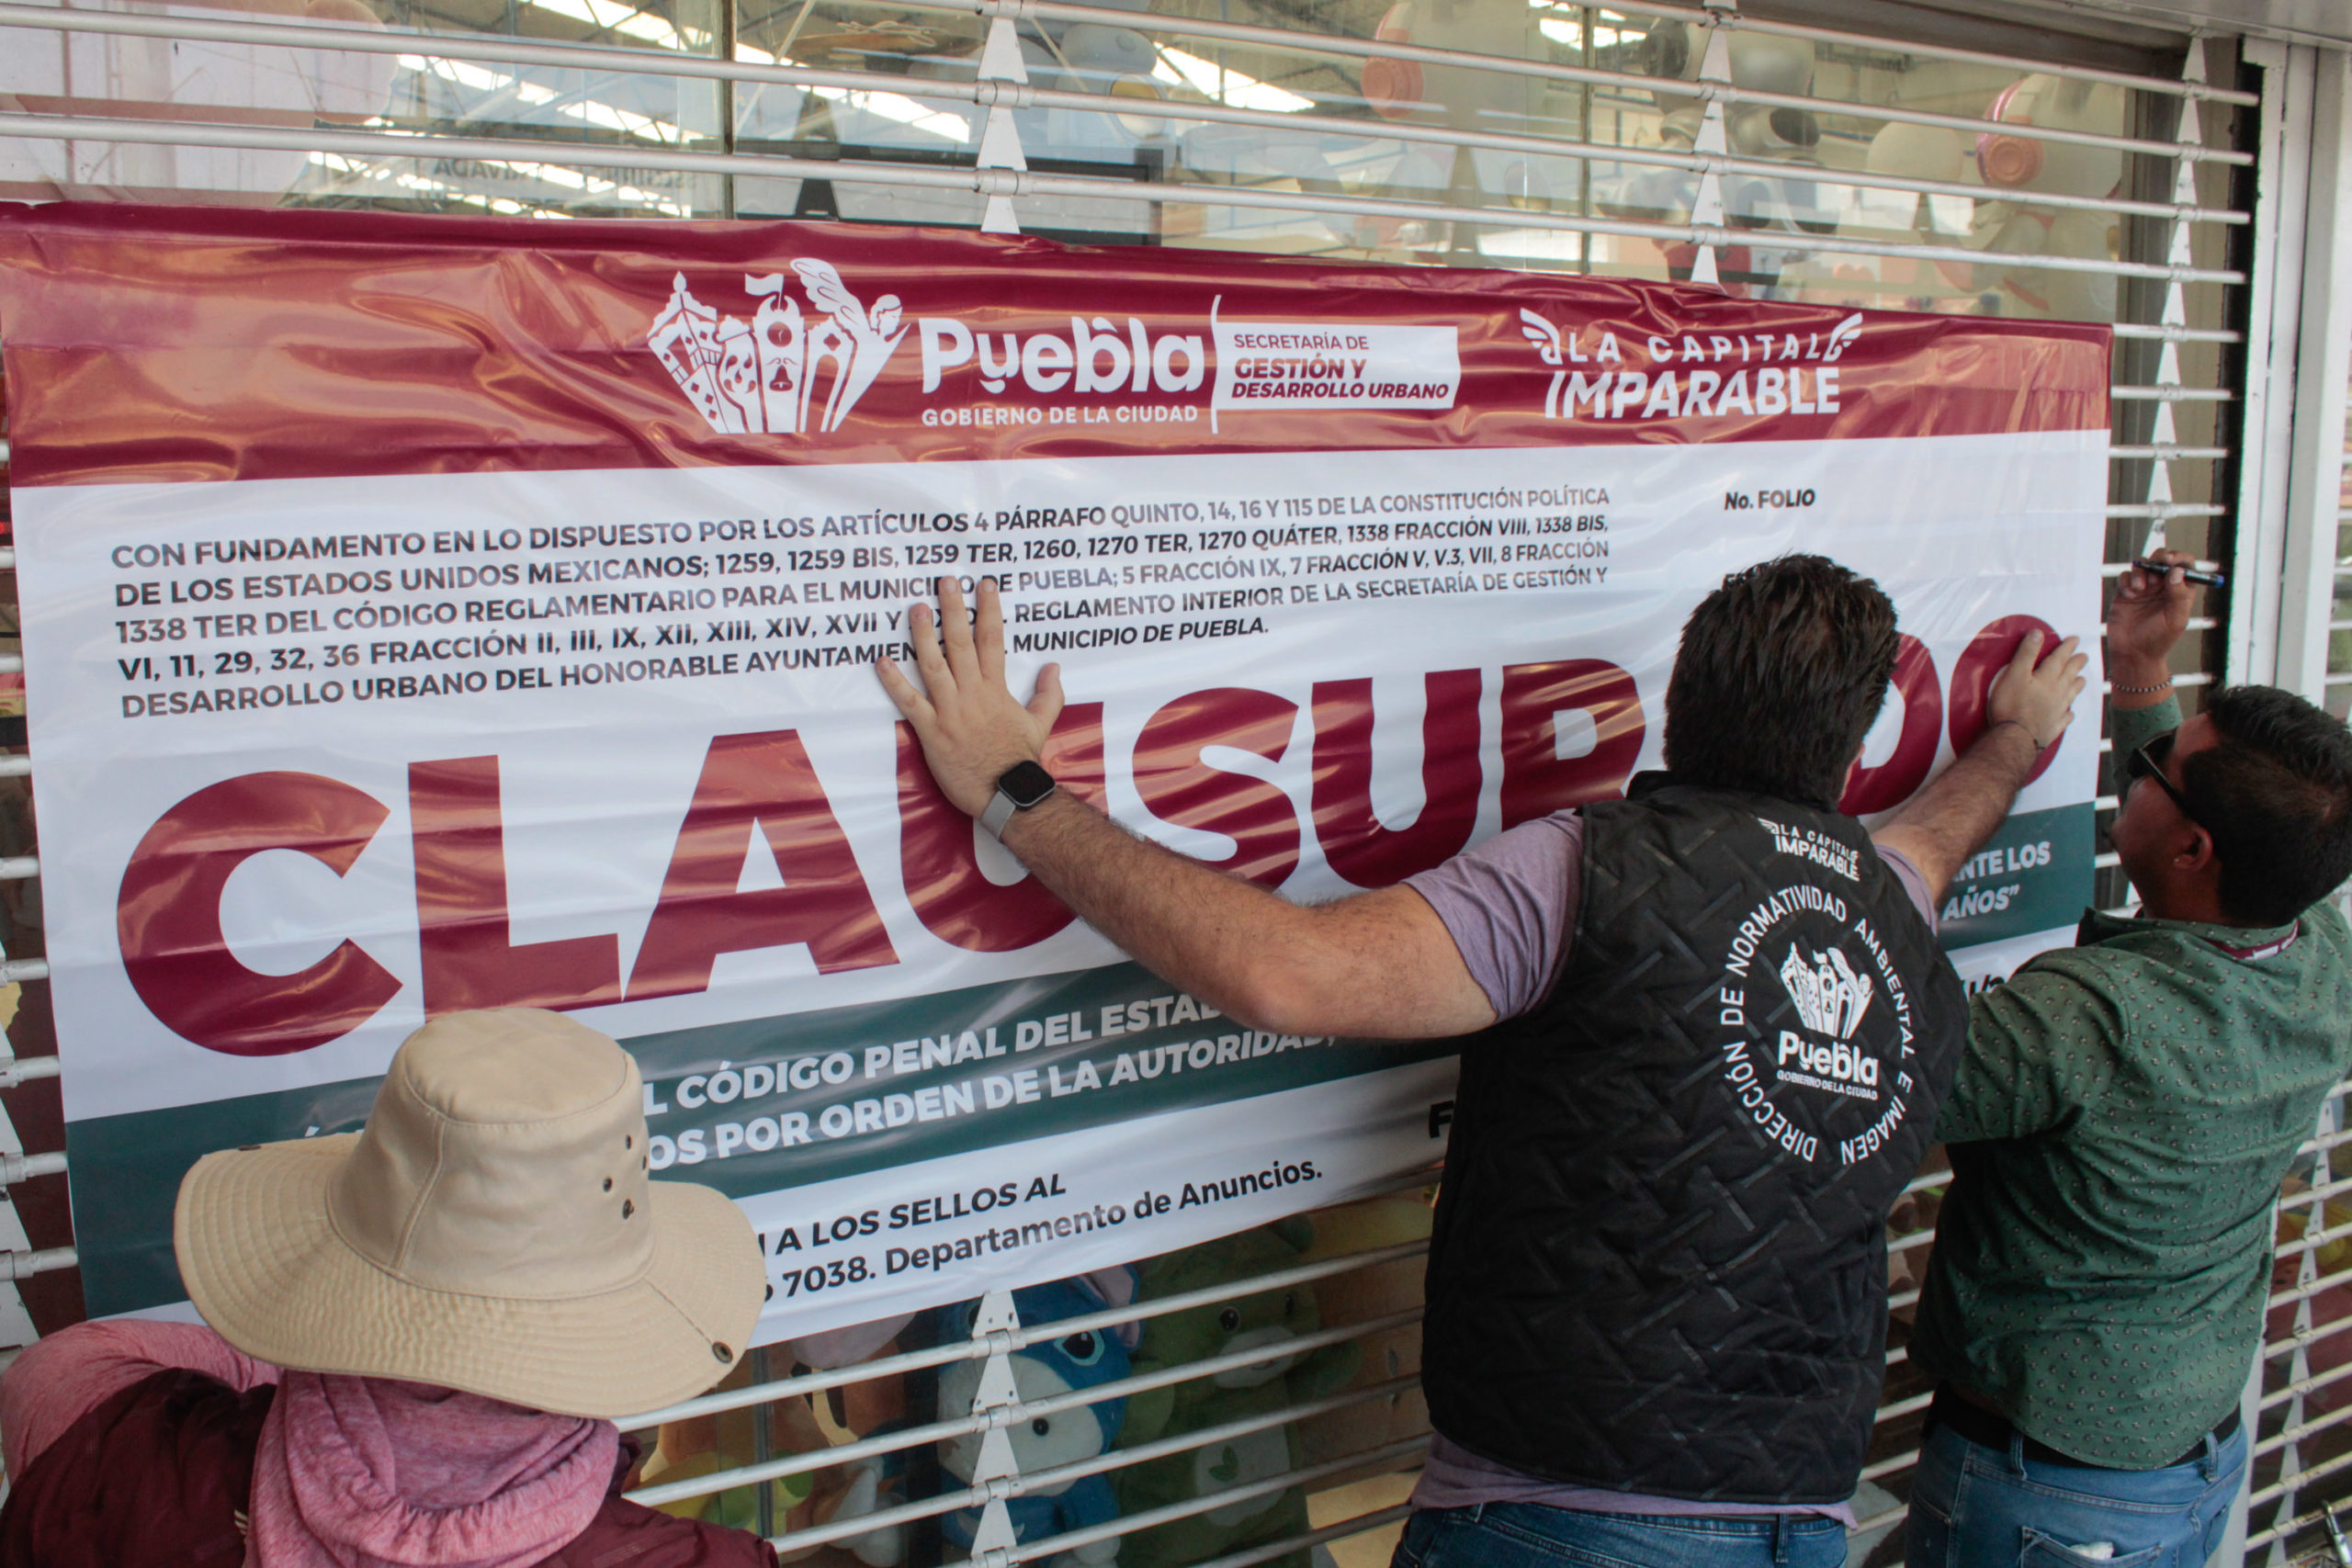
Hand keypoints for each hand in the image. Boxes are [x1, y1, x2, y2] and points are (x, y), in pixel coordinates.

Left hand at [877, 577, 1063, 817]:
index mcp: (996, 689)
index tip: (983, 585)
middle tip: (945, 582)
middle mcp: (972, 693)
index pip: (992, 640)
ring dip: (922, 635)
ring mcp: (950, 710)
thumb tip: (1053, 668)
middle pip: (960, 643)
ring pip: (933, 664)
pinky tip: (883, 661)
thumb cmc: (1020, 759)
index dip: (988, 610)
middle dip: (953, 609)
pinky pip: (909, 702)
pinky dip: (894, 682)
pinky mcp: (931, 730)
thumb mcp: (1041, 723)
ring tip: (915, 608)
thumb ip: (1048, 694)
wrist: (1006, 792)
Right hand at [1985, 629, 2087, 749]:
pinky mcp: (2053, 726)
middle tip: (2084, 656)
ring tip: (2083, 679)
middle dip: (2076, 664)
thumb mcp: (2014, 675)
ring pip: (2071, 694)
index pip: (2059, 659)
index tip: (2075, 640)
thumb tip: (2038, 633)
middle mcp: (2056, 692)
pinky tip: (2070, 712)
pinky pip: (2065, 717)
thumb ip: (2026, 654)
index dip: (2066, 648)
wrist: (2016, 738)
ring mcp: (2057, 710)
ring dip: (2077, 685)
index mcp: (2047, 678)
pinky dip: (2069, 713)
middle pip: (2069, 675)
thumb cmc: (2011, 706)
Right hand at [2107, 547, 2195, 672]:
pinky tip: (2128, 595)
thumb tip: (2176, 571)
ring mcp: (2144, 588)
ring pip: (2142, 564)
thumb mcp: (2175, 619)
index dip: (2179, 558)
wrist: (2132, 654)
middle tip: (2155, 568)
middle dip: (2158, 559)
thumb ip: (2179, 595)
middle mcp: (2163, 586)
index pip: (2184, 565)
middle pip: (2162, 558)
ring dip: (2140, 572)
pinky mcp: (2125, 592)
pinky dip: (2126, 581)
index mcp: (2180, 591)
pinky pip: (2125, 575)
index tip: (2170, 561)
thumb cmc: (2158, 640)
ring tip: (2139, 589)